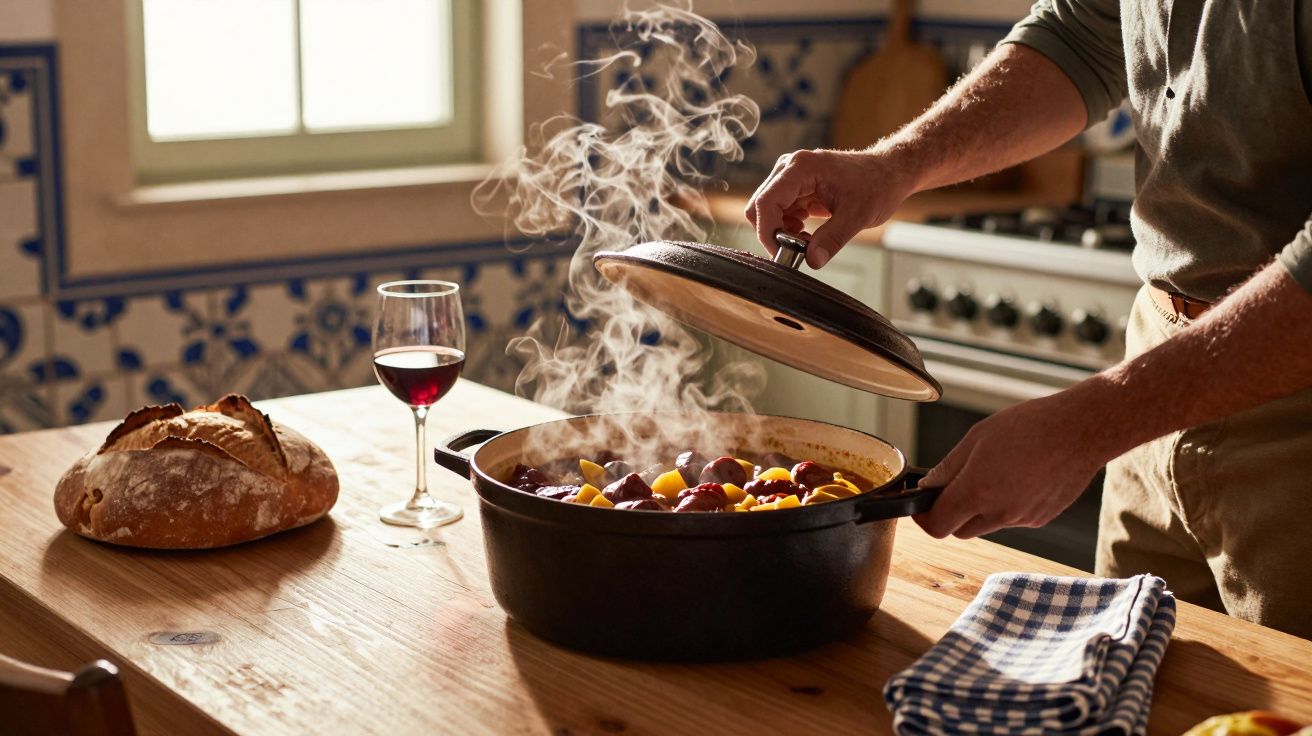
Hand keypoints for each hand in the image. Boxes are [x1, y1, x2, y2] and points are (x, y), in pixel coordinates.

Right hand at [744, 148, 918, 267]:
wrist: (888, 173)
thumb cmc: (877, 185)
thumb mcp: (857, 216)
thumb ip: (832, 239)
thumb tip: (812, 261)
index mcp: (801, 168)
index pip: (766, 202)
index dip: (768, 232)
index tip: (781, 253)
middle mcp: (789, 168)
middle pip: (760, 207)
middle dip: (774, 233)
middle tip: (797, 249)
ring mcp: (791, 177)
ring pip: (767, 212)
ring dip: (782, 232)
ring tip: (809, 242)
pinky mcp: (795, 188)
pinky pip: (779, 213)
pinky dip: (788, 229)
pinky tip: (808, 235)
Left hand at [912, 391, 1110, 539]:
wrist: (1082, 431)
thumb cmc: (1030, 426)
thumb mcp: (977, 437)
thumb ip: (948, 468)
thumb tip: (927, 486)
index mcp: (977, 491)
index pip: (937, 526)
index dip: (923, 518)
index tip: (921, 505)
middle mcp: (999, 513)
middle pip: (960, 530)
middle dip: (950, 513)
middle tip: (954, 486)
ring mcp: (1022, 519)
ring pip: (986, 524)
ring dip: (979, 508)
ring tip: (994, 473)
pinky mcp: (1041, 519)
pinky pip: (1011, 519)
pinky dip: (1005, 505)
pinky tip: (1018, 477)